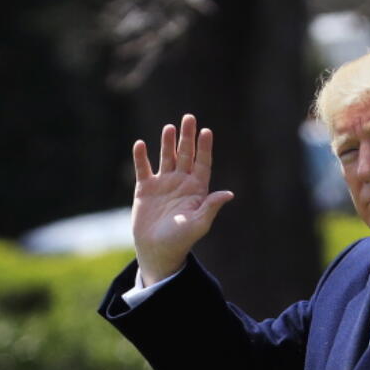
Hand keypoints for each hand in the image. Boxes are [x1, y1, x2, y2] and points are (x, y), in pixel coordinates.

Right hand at [131, 113, 233, 284]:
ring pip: (166, 157)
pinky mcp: (145, 188)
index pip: (202, 163)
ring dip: (167, 142)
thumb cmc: (181, 240)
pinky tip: (140, 144)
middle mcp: (181, 182)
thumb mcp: (198, 224)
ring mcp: (163, 183)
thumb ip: (211, 207)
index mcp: (197, 190)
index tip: (206, 131)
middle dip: (187, 137)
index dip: (204, 148)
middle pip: (185, 155)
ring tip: (169, 128)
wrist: (158, 250)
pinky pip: (143, 168)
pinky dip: (141, 156)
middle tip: (189, 118)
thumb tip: (229, 194)